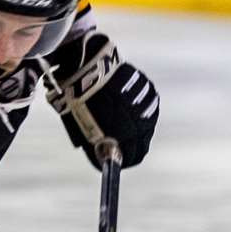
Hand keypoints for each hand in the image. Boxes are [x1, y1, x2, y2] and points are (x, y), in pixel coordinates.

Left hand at [44, 32, 158, 167]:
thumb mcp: (85, 132)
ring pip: (147, 125)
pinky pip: (148, 108)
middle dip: (132, 146)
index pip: (133, 158)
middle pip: (143, 144)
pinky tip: (127, 104)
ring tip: (121, 120)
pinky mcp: (149, 92)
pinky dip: (139, 109)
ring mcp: (147, 107)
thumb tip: (105, 161)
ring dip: (137, 126)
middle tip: (123, 145)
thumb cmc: (80, 103)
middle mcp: (141, 124)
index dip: (125, 161)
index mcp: (125, 137)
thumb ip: (98, 148)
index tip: (119, 160)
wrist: (87, 70)